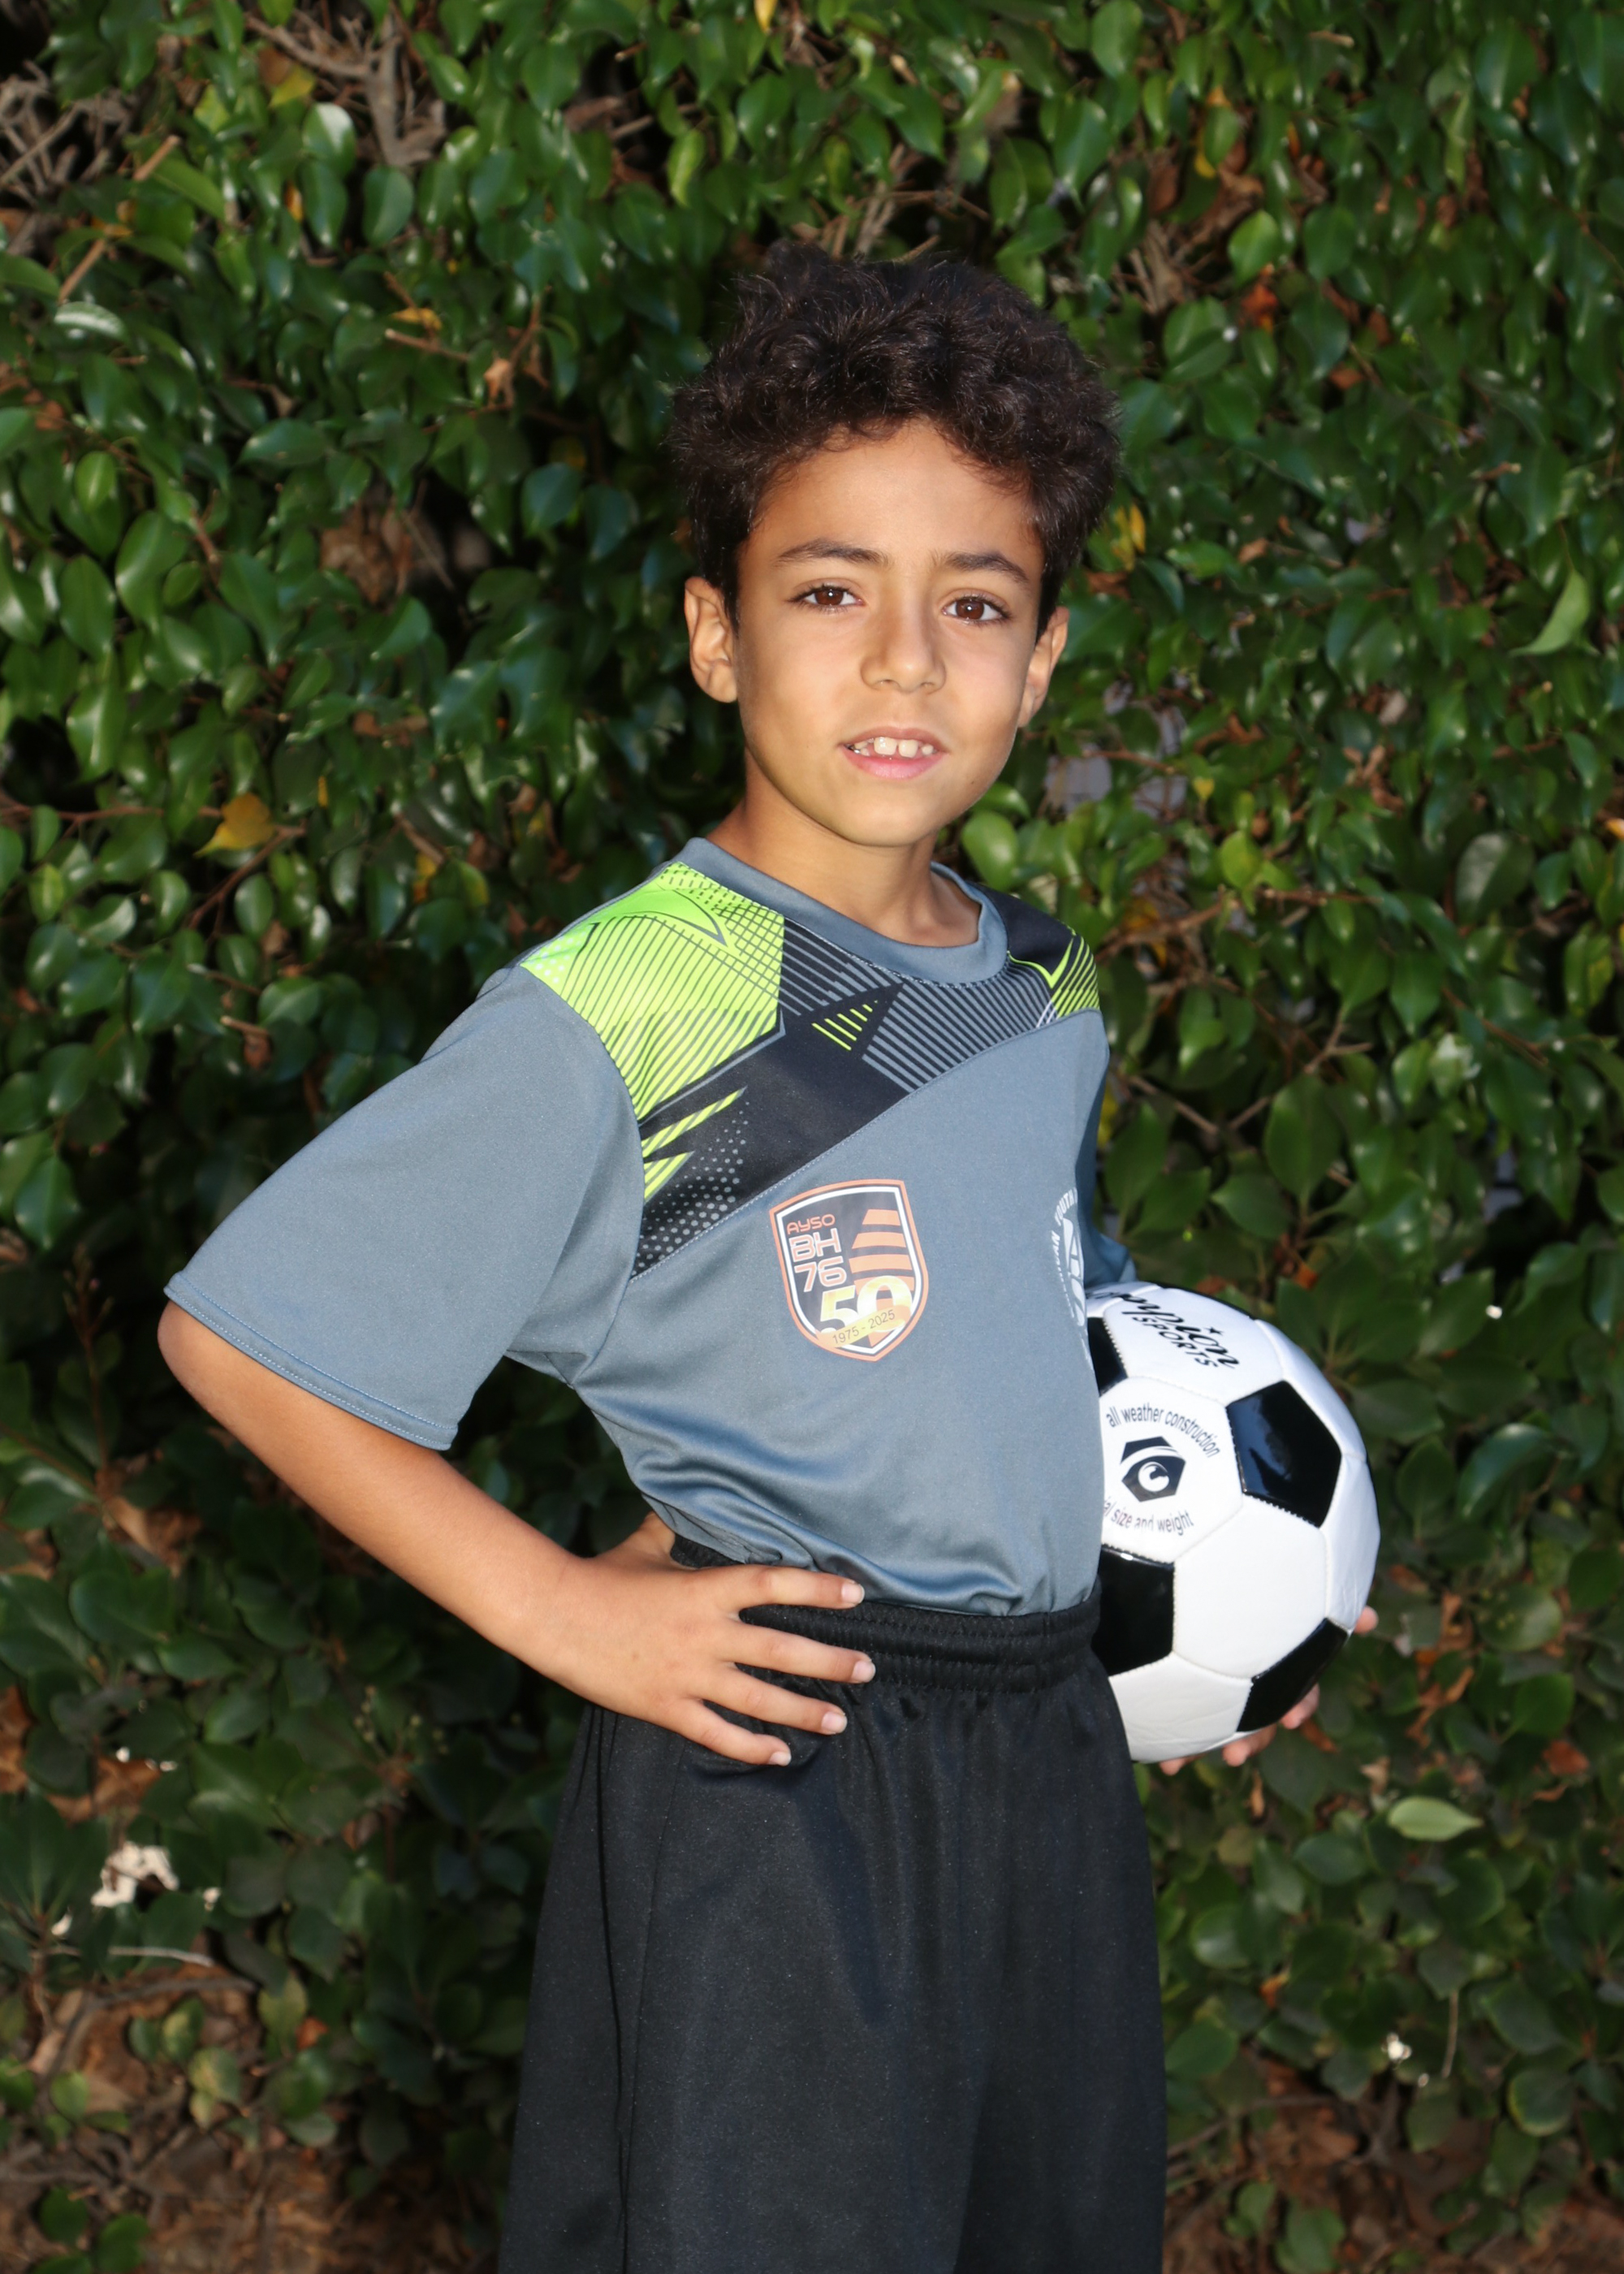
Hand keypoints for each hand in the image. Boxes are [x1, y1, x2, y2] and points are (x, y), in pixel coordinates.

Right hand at [156, 1311, 872, 1773]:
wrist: (551, 1617)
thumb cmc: (603, 1574)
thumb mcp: (647, 1542)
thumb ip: (681, 1521)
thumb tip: (701, 1480)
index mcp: (706, 1589)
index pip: (776, 1585)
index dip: (819, 1589)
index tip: (858, 1593)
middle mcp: (705, 1635)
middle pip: (781, 1651)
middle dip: (830, 1661)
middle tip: (868, 1668)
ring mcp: (687, 1675)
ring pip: (758, 1699)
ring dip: (803, 1711)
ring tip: (839, 1719)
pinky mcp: (666, 1707)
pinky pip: (717, 1732)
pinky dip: (751, 1747)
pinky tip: (781, 1755)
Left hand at [1158, 1605, 1377, 1775]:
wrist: (1194, 1587)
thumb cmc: (1252, 1586)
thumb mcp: (1289, 1594)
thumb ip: (1328, 1608)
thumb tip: (1373, 1618)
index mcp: (1279, 1665)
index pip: (1300, 1694)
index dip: (1299, 1707)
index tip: (1291, 1719)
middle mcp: (1254, 1685)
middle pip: (1259, 1722)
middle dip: (1250, 1742)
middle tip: (1236, 1756)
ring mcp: (1223, 1694)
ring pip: (1220, 1730)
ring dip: (1204, 1749)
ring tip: (1181, 1762)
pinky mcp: (1191, 1696)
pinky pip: (1188, 1726)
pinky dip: (1177, 1747)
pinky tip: (1163, 1762)